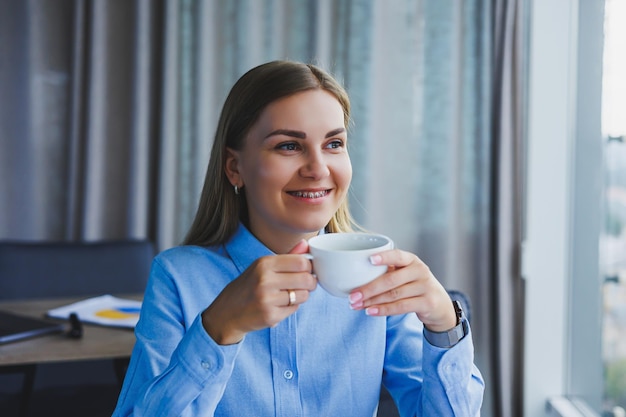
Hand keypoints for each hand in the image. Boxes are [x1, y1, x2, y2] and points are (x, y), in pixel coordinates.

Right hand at [202, 240, 316, 344]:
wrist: (227, 312)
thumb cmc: (248, 286)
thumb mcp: (263, 267)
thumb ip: (287, 256)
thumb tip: (306, 244)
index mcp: (264, 264)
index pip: (301, 262)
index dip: (309, 266)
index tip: (307, 270)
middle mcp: (265, 280)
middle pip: (306, 279)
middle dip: (311, 282)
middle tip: (306, 284)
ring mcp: (267, 299)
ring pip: (303, 295)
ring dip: (302, 295)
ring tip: (291, 294)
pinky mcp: (270, 316)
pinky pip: (294, 309)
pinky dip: (292, 307)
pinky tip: (280, 305)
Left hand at [348, 249, 456, 331]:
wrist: (439, 304)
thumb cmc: (414, 285)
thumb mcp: (405, 273)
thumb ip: (387, 272)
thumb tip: (355, 277)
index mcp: (411, 260)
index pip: (397, 255)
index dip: (384, 257)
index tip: (369, 259)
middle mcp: (420, 271)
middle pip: (390, 280)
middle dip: (368, 289)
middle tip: (352, 295)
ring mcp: (425, 287)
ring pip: (393, 295)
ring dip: (372, 301)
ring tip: (357, 305)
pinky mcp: (427, 302)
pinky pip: (401, 307)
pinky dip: (383, 310)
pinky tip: (370, 311)